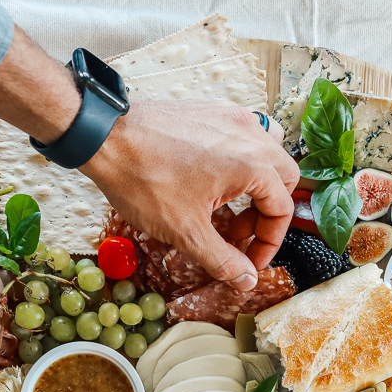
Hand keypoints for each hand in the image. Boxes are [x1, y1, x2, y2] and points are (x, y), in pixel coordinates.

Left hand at [0, 27, 299, 291]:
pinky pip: (244, 137)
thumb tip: (246, 280)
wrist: (107, 138)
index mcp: (252, 164)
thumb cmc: (144, 179)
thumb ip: (223, 259)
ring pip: (268, 153)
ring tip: (231, 207)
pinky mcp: (213, 112)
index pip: (282, 209)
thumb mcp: (187, 232)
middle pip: (284, 178)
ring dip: (259, 184)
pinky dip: (241, 162)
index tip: (248, 261)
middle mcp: (250, 135)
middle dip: (267, 213)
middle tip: (239, 236)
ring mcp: (232, 118)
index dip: (268, 243)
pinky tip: (214, 182)